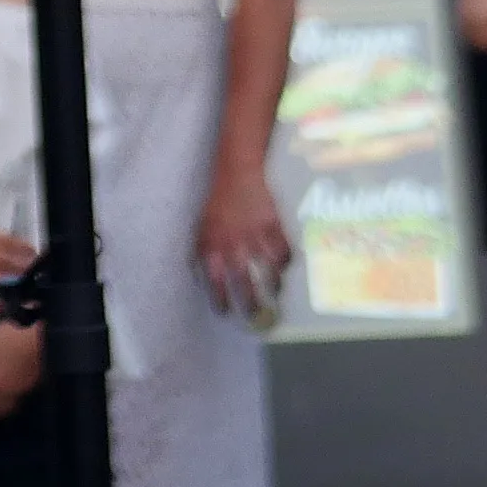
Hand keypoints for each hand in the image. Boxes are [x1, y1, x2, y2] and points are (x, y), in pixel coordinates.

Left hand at [196, 167, 290, 320]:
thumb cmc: (217, 202)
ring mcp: (256, 238)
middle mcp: (234, 246)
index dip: (220, 300)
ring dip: (273, 287)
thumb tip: (200, 274)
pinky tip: (283, 265)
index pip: (215, 283)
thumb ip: (202, 250)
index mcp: (213, 245)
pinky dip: (286, 262)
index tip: (225, 312)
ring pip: (270, 273)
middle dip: (251, 305)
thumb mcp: (201, 226)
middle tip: (254, 315)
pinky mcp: (274, 228)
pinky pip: (285, 253)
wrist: (237, 172)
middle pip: (245, 286)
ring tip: (273, 292)